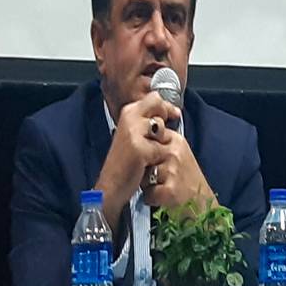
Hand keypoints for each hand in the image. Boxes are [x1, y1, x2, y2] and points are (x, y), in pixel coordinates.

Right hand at [95, 92, 180, 237]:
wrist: (111, 187)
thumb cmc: (125, 163)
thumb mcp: (134, 136)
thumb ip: (148, 122)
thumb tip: (173, 111)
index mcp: (127, 113)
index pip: (154, 98)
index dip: (166, 107)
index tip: (174, 114)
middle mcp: (129, 118)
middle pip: (159, 106)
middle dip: (165, 120)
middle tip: (161, 137)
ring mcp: (134, 132)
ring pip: (162, 128)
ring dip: (162, 142)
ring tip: (150, 155)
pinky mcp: (140, 149)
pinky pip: (162, 149)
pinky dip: (159, 160)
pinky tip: (148, 166)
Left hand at [141, 131, 216, 211]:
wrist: (204, 204)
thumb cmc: (187, 182)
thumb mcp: (177, 155)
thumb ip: (159, 145)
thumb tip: (136, 140)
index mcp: (175, 140)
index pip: (147, 135)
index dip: (143, 150)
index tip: (148, 158)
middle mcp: (174, 152)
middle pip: (141, 158)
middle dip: (144, 170)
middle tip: (158, 177)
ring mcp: (173, 170)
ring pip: (143, 177)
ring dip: (148, 186)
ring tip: (163, 188)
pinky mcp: (171, 190)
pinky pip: (148, 194)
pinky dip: (152, 199)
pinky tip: (164, 198)